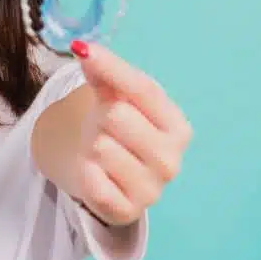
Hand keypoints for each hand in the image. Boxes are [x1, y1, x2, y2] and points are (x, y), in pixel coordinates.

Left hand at [71, 39, 192, 226]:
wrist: (111, 177)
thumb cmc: (119, 132)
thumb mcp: (117, 99)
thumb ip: (106, 74)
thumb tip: (85, 49)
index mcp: (177, 127)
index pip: (144, 89)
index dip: (112, 67)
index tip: (83, 50)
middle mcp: (171, 159)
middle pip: (117, 114)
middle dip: (101, 117)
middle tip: (105, 128)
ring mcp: (152, 189)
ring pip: (99, 146)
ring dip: (91, 146)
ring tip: (102, 152)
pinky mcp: (125, 210)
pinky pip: (90, 179)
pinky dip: (86, 172)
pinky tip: (98, 175)